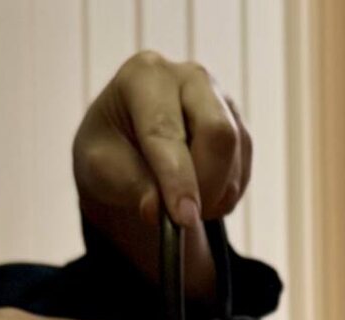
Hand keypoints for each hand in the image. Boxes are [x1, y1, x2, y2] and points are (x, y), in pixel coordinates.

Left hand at [73, 52, 251, 296]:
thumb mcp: (101, 169)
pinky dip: (224, 197)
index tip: (183, 219)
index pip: (166, 129)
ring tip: (182, 206)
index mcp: (145, 75)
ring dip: (214, 196)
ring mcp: (222, 101)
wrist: (129, 147)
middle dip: (206, 185)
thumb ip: (129, 186)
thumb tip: (157, 212)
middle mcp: (189, 77)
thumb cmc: (110, 152)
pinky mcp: (240, 128)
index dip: (177, 179)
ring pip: (235, 157)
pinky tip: (199, 195)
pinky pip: (244, 172)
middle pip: (218, 132)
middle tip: (185, 218)